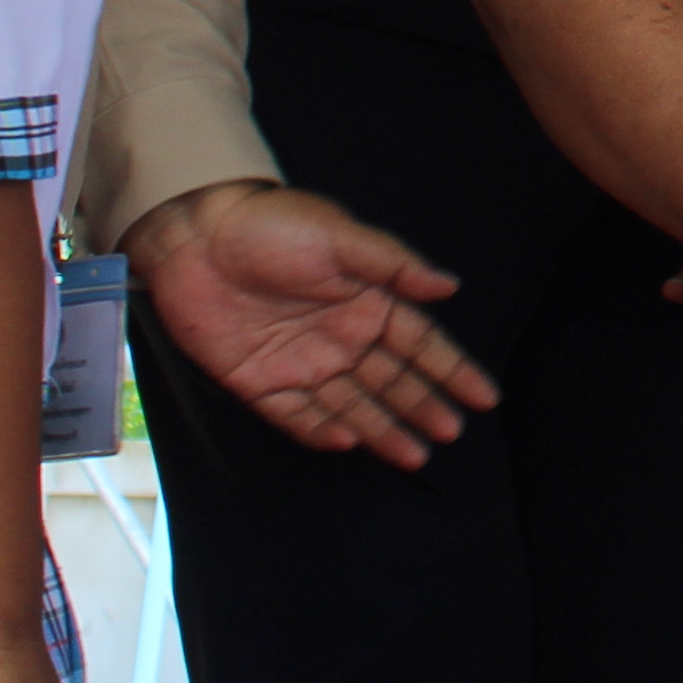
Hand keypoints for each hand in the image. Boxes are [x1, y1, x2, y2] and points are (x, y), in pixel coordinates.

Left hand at [125, 182, 502, 467]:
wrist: (196, 235)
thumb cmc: (273, 226)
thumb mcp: (340, 237)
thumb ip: (394, 265)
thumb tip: (450, 286)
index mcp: (366, 300)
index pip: (420, 344)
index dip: (453, 370)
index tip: (486, 397)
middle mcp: (340, 337)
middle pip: (391, 381)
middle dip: (423, 407)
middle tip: (451, 433)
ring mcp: (300, 362)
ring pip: (351, 405)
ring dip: (382, 430)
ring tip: (413, 457)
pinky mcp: (258, 380)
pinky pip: (295, 414)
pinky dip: (320, 430)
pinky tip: (347, 442)